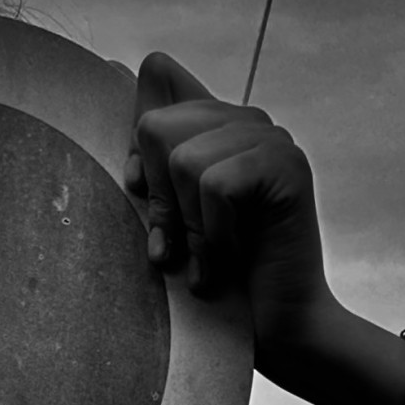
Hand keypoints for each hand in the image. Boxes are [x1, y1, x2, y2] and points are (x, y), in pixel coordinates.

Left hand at [125, 50, 336, 370]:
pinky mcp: (286, 165)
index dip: (136, 145)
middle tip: (177, 250)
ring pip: (183, 159)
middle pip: (156, 126)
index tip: (146, 199)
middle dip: (158, 201)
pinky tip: (233, 261)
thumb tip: (118, 69)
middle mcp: (244, 121)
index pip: (156, 73)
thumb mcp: (169, 221)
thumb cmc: (220, 288)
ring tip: (206, 262)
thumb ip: (152, 161)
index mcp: (214, 126)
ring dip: (188, 227)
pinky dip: (215, 235)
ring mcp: (271, 138)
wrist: (281, 335)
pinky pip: (216, 184)